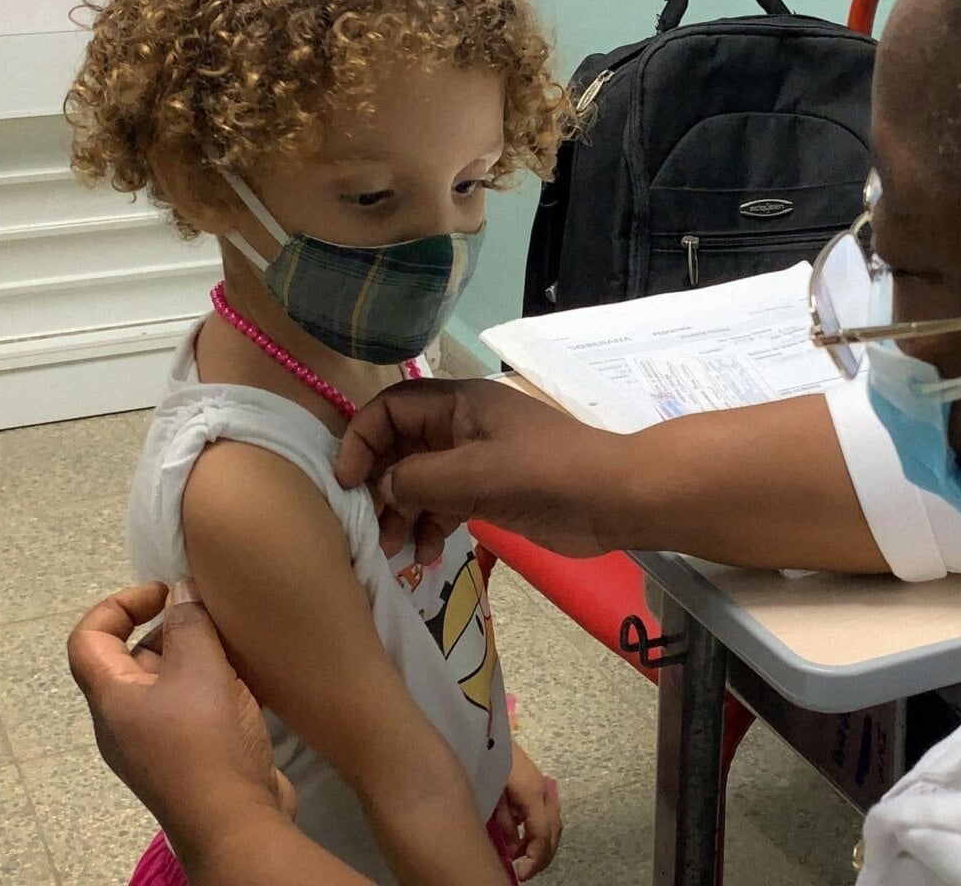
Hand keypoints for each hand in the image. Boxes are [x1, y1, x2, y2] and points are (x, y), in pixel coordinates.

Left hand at [67, 582, 295, 841]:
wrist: (234, 821)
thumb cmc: (206, 742)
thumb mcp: (199, 668)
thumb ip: (189, 623)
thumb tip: (180, 594)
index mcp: (112, 698)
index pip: (89, 638)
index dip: (118, 604)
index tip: (164, 593)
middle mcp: (124, 721)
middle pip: (132, 660)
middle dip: (170, 630)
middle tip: (212, 618)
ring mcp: (154, 745)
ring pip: (167, 686)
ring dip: (198, 660)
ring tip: (236, 649)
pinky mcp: (186, 761)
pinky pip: (190, 712)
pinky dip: (213, 690)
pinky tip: (247, 686)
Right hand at [336, 378, 634, 558]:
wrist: (614, 500)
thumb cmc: (546, 475)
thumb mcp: (475, 474)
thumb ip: (419, 479)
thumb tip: (381, 489)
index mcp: (459, 404)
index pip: (390, 408)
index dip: (361, 440)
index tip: (346, 482)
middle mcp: (463, 427)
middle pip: (401, 448)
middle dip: (379, 486)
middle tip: (367, 527)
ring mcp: (477, 461)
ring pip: (421, 482)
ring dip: (402, 514)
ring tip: (391, 552)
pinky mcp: (492, 493)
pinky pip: (446, 505)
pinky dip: (430, 527)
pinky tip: (425, 557)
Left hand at [494, 744, 561, 880]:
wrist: (487, 729)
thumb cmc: (485, 759)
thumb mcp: (491, 794)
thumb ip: (504, 822)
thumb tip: (514, 848)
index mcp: (532, 793)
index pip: (542, 834)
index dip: (535, 858)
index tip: (521, 873)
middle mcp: (543, 790)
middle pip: (554, 831)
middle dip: (543, 855)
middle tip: (525, 871)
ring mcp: (542, 786)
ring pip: (553, 822)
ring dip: (543, 843)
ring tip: (526, 858)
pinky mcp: (537, 784)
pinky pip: (545, 812)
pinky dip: (540, 830)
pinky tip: (524, 837)